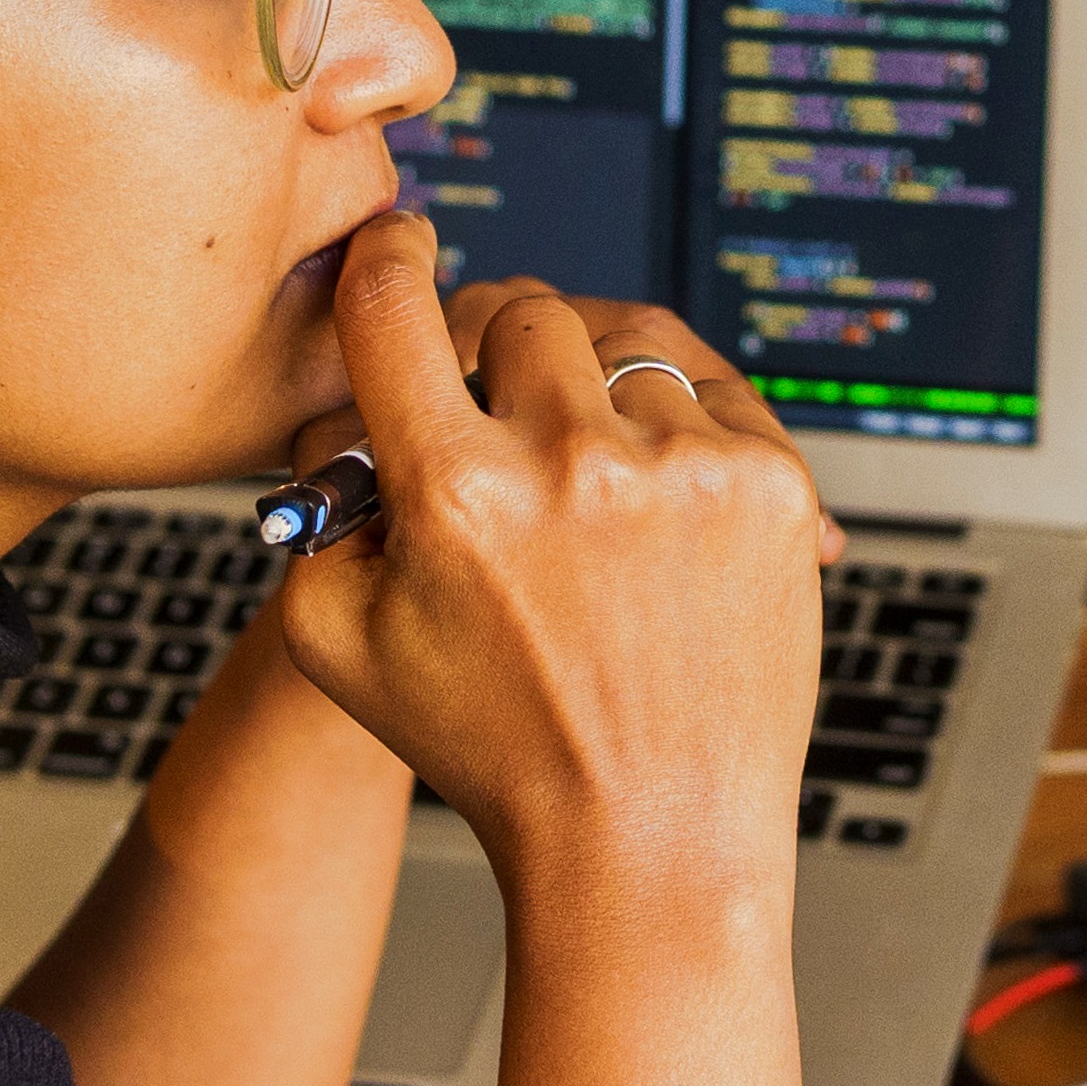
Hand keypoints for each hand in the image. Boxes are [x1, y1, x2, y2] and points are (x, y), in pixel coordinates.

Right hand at [267, 214, 830, 882]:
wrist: (649, 837)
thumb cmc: (494, 750)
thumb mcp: (338, 644)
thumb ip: (315, 510)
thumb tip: (347, 411)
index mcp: (455, 496)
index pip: (397, 307)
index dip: (389, 259)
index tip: (400, 248)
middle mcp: (573, 465)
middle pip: (518, 313)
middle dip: (497, 346)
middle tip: (496, 398)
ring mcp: (684, 469)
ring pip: (621, 341)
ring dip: (592, 383)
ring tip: (582, 458)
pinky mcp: (771, 484)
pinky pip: (710, 388)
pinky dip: (677, 420)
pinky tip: (654, 486)